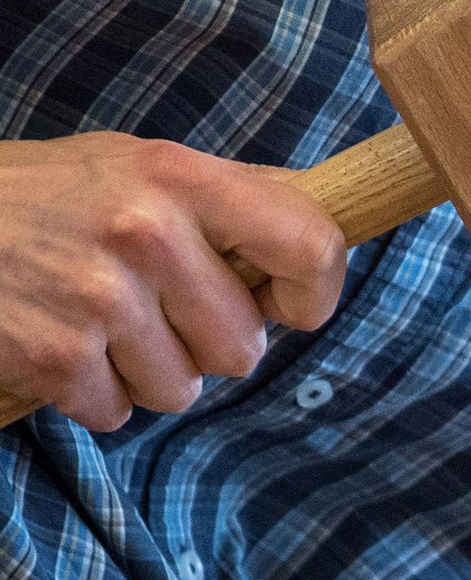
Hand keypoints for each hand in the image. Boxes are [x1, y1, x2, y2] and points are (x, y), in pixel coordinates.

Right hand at [0, 133, 345, 429]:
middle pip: (244, 346)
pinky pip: (117, 411)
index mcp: (180, 176)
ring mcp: (99, 297)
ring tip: (96, 322)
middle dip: (205, 344)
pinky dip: (90, 395)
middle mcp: (147, 232)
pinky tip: (58, 344)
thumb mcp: (136, 168)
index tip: (288, 307)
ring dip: (145, 371)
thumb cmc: (41, 197)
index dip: (313, 294)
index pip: (311, 246)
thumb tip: (321, 245)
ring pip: (184, 389)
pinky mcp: (55, 355)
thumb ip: (229, 203)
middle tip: (151, 308)